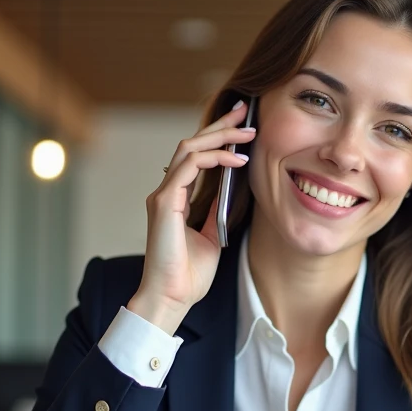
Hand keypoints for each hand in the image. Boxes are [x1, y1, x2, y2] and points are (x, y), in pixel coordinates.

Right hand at [127, 101, 256, 333]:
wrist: (172, 298)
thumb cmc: (189, 275)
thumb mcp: (212, 236)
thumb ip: (216, 212)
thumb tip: (230, 193)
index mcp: (177, 198)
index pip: (196, 156)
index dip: (218, 138)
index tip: (242, 128)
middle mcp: (167, 191)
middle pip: (192, 144)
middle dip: (220, 125)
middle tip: (245, 111)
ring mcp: (163, 195)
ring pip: (189, 148)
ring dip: (220, 137)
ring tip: (248, 134)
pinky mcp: (164, 203)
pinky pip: (190, 167)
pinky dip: (214, 158)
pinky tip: (237, 161)